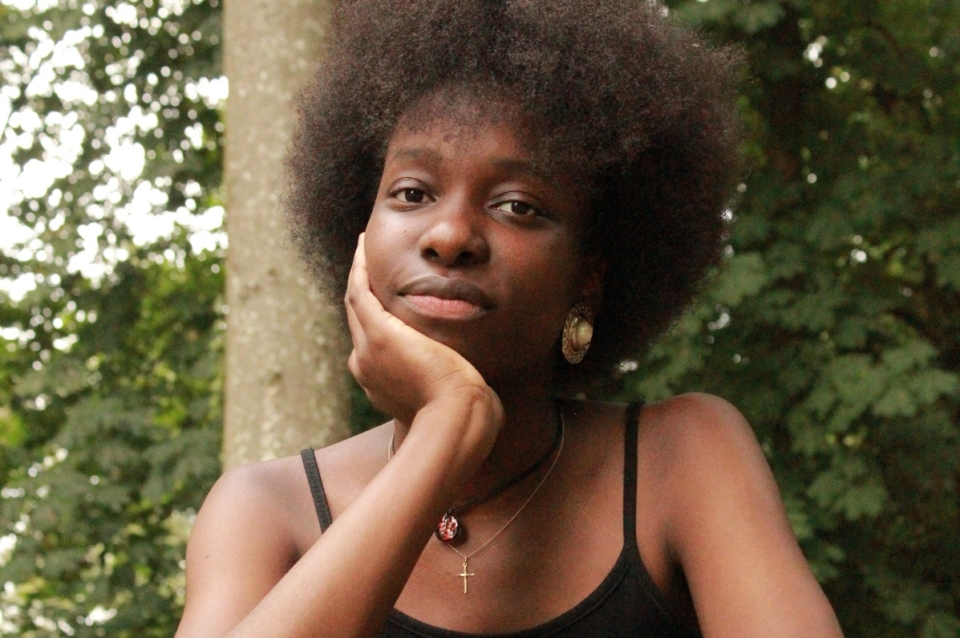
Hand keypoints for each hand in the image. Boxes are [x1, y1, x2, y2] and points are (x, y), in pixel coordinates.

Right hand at [345, 234, 500, 428]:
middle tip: (366, 262)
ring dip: (357, 273)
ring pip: (356, 303)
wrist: (458, 419)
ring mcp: (367, 352)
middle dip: (363, 289)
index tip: (386, 295)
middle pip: (359, 320)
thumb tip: (468, 377)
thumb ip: (450, 381)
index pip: (374, 341)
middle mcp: (366, 368)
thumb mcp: (451, 396)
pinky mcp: (378, 335)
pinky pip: (360, 292)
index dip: (378, 315)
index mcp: (380, 383)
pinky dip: (360, 268)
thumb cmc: (466, 414)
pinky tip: (365, 246)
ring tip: (363, 248)